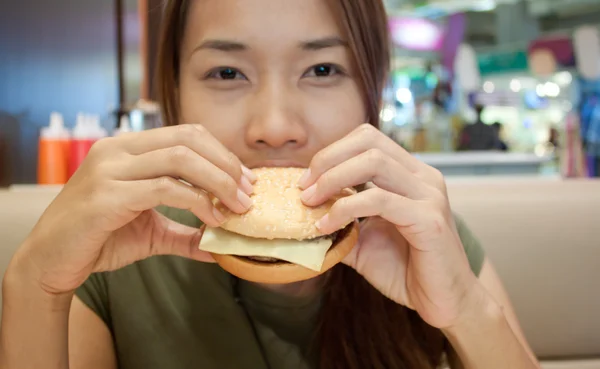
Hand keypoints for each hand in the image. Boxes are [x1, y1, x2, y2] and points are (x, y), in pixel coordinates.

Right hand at [13, 125, 255, 294]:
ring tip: (237, 207)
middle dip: (226, 166)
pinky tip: (211, 219)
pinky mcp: (107, 195)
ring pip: (180, 159)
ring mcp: (110, 169)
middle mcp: (118, 149)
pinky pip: (164, 189)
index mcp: (128, 147)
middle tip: (247, 194)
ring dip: (218, 183)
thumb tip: (220, 246)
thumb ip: (185, 232)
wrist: (50, 261)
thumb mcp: (151, 232)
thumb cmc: (99, 239)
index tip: (245, 181)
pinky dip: (196, 202)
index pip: (187, 134)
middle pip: (189, 139)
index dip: (222, 155)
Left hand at [299, 124, 478, 328]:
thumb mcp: (364, 241)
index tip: (307, 179)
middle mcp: (423, 177)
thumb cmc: (406, 270)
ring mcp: (429, 195)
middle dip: (328, 159)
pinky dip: (345, 209)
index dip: (332, 152)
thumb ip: (341, 222)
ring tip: (310, 203)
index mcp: (410, 175)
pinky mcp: (429, 219)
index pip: (368, 138)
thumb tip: (304, 214)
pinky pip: (379, 200)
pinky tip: (326, 225)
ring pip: (374, 162)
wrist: (444, 302)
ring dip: (333, 179)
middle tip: (303, 187)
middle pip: (369, 141)